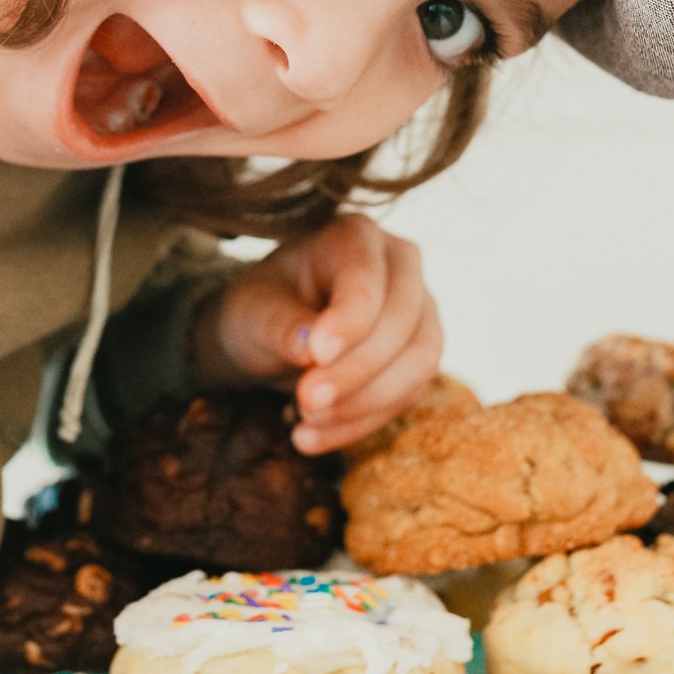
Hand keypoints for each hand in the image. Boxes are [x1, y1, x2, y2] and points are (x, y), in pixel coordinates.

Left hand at [188, 214, 442, 455]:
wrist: (270, 334)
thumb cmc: (261, 308)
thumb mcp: (254, 310)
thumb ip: (283, 323)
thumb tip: (310, 349)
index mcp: (356, 235)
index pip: (367, 279)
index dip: (350, 321)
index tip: (317, 356)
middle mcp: (400, 265)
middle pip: (402, 321)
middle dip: (356, 371)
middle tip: (306, 404)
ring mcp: (419, 310)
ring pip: (419, 361)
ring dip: (364, 403)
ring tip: (305, 425)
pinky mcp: (419, 355)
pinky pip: (408, 395)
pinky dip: (362, 422)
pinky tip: (313, 438)